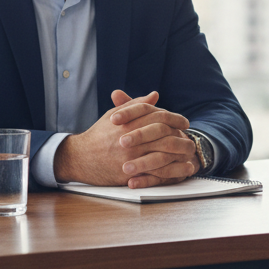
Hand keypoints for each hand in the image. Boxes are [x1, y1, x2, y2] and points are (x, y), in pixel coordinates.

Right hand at [53, 89, 196, 187]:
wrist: (79, 157)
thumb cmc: (98, 134)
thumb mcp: (115, 115)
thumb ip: (136, 105)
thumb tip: (155, 95)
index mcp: (129, 122)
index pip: (159, 116)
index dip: (175, 118)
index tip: (184, 122)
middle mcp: (131, 138)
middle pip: (164, 133)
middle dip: (180, 135)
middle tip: (190, 137)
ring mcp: (131, 156)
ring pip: (163, 152)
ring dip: (180, 152)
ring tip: (189, 152)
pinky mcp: (130, 173)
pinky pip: (157, 172)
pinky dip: (174, 170)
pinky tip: (184, 169)